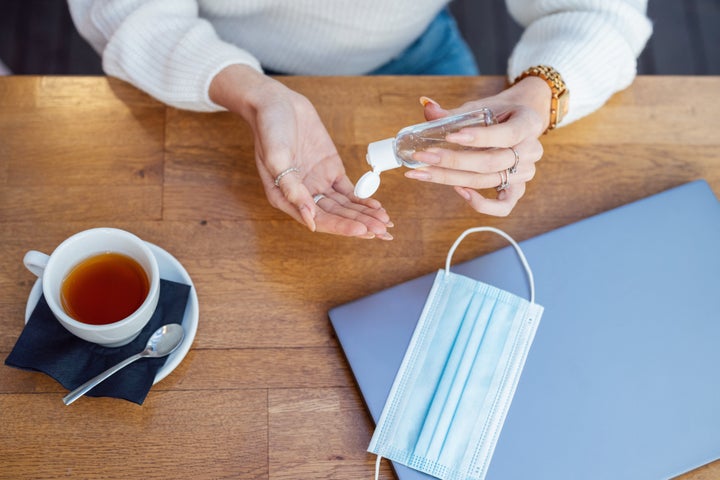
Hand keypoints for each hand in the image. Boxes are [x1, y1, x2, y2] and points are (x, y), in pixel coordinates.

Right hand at [210, 65, 392, 238]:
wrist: (276, 103)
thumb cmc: (269, 129)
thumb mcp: (276, 157)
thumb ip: (292, 189)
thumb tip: (310, 220)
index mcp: (285, 198)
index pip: (318, 219)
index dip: (341, 226)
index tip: (362, 230)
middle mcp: (303, 195)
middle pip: (335, 215)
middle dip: (359, 224)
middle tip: (382, 231)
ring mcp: (319, 183)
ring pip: (345, 206)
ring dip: (364, 215)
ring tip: (385, 223)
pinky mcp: (331, 170)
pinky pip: (349, 190)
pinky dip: (362, 199)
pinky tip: (377, 207)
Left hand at [406, 77, 550, 215]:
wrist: (518, 122)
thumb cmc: (498, 113)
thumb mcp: (481, 107)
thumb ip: (455, 112)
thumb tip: (427, 107)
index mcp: (528, 124)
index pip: (506, 134)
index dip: (479, 137)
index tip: (451, 136)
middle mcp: (531, 151)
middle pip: (491, 162)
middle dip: (453, 161)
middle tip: (423, 157)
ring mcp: (526, 173)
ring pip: (486, 181)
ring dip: (450, 179)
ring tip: (422, 172)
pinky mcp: (517, 189)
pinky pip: (503, 207)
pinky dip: (480, 203)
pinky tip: (458, 190)